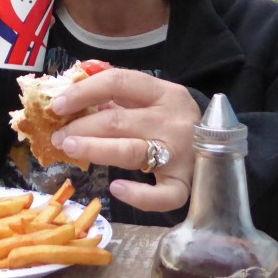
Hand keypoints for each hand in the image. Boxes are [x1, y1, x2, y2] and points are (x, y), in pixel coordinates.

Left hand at [48, 67, 198, 211]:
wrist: (221, 146)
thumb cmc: (173, 120)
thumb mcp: (152, 98)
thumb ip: (118, 96)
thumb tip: (70, 96)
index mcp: (163, 92)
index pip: (118, 82)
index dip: (84, 92)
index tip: (57, 105)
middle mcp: (171, 121)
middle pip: (118, 121)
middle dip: (81, 127)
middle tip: (57, 136)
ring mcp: (179, 154)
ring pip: (132, 152)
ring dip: (95, 150)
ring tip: (69, 149)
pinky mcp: (184, 185)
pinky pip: (162, 196)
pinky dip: (139, 195)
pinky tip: (116, 189)